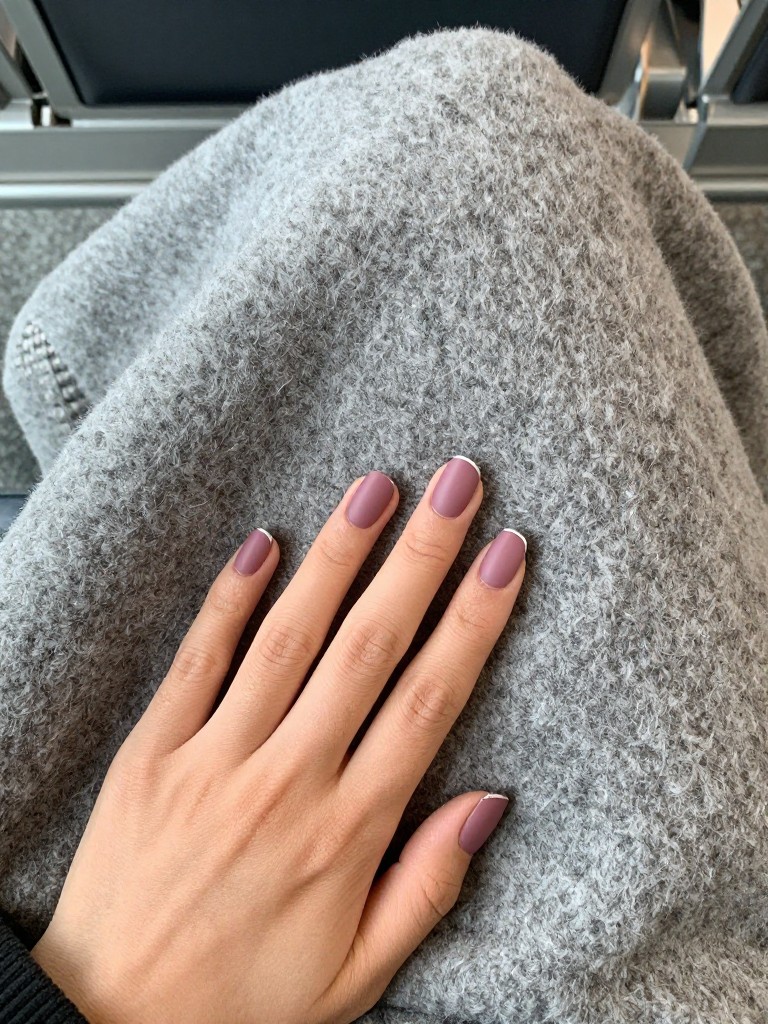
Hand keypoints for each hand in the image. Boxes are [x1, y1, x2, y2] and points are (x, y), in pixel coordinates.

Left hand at [31, 458, 525, 1023]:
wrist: (110, 1023)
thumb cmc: (245, 1002)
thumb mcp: (358, 973)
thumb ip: (429, 885)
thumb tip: (490, 800)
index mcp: (348, 832)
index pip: (430, 700)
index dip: (475, 619)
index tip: (506, 552)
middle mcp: (288, 780)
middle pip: (369, 646)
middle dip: (421, 556)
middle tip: (456, 483)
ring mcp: (215, 759)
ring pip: (289, 636)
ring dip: (338, 555)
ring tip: (377, 487)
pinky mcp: (152, 753)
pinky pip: (197, 661)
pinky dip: (229, 598)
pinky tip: (263, 541)